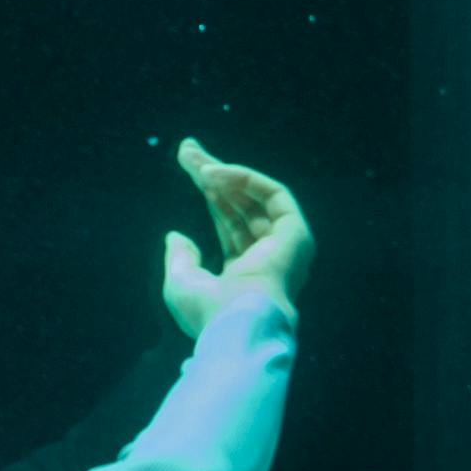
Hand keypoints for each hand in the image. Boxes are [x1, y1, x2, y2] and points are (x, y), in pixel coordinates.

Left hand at [162, 137, 313, 339]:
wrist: (236, 320)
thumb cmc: (207, 310)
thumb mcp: (181, 282)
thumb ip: (180, 258)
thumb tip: (175, 236)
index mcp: (246, 271)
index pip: (229, 225)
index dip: (210, 198)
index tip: (188, 169)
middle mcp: (269, 255)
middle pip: (240, 206)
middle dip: (212, 178)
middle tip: (185, 150)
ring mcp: (285, 244)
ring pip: (253, 196)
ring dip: (222, 172)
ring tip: (190, 156)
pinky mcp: (296, 231)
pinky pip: (273, 193)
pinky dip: (244, 179)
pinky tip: (213, 173)